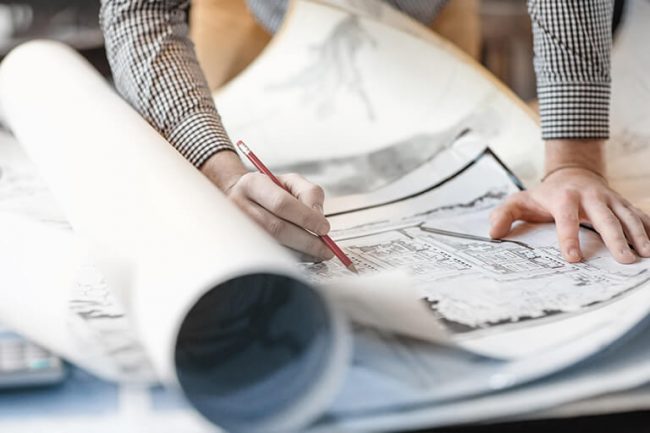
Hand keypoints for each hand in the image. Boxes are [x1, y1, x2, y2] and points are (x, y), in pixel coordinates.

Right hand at [200, 150, 333, 260]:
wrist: (243, 198)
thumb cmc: (271, 190)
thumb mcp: (291, 181)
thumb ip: (310, 193)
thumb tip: (318, 216)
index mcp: (253, 184)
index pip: (281, 204)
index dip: (306, 218)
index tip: (324, 228)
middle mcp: (240, 205)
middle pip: (276, 228)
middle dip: (306, 241)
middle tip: (326, 248)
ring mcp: (238, 227)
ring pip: (272, 245)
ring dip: (300, 252)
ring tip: (319, 253)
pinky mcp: (240, 243)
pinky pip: (268, 254)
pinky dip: (291, 257)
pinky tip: (304, 255)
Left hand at [490, 140, 649, 263]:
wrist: (572, 172)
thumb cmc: (544, 194)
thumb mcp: (520, 201)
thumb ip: (504, 214)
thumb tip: (492, 233)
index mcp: (564, 198)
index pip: (566, 219)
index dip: (569, 238)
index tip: (573, 259)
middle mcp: (591, 196)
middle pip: (605, 218)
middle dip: (616, 238)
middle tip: (624, 260)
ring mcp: (610, 198)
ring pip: (627, 216)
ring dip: (638, 235)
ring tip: (647, 254)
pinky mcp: (623, 202)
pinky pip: (639, 214)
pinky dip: (649, 227)